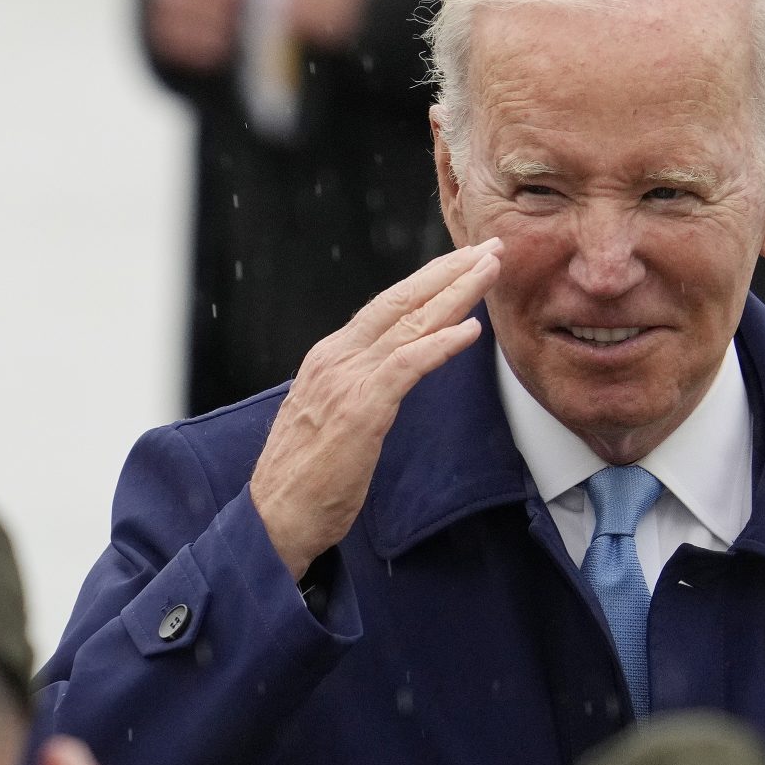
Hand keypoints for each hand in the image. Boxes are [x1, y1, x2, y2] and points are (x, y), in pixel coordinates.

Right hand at [248, 241, 503, 580]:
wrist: (275, 517)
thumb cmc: (303, 480)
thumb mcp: (330, 419)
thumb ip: (357, 390)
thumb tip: (389, 379)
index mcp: (328, 358)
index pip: (385, 308)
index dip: (427, 282)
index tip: (463, 263)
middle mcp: (335, 359)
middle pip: (401, 302)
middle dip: (448, 272)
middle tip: (489, 248)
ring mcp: (346, 381)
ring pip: (409, 325)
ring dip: (455, 295)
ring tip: (489, 271)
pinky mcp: (360, 410)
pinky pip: (407, 366)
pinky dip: (441, 345)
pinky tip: (470, 330)